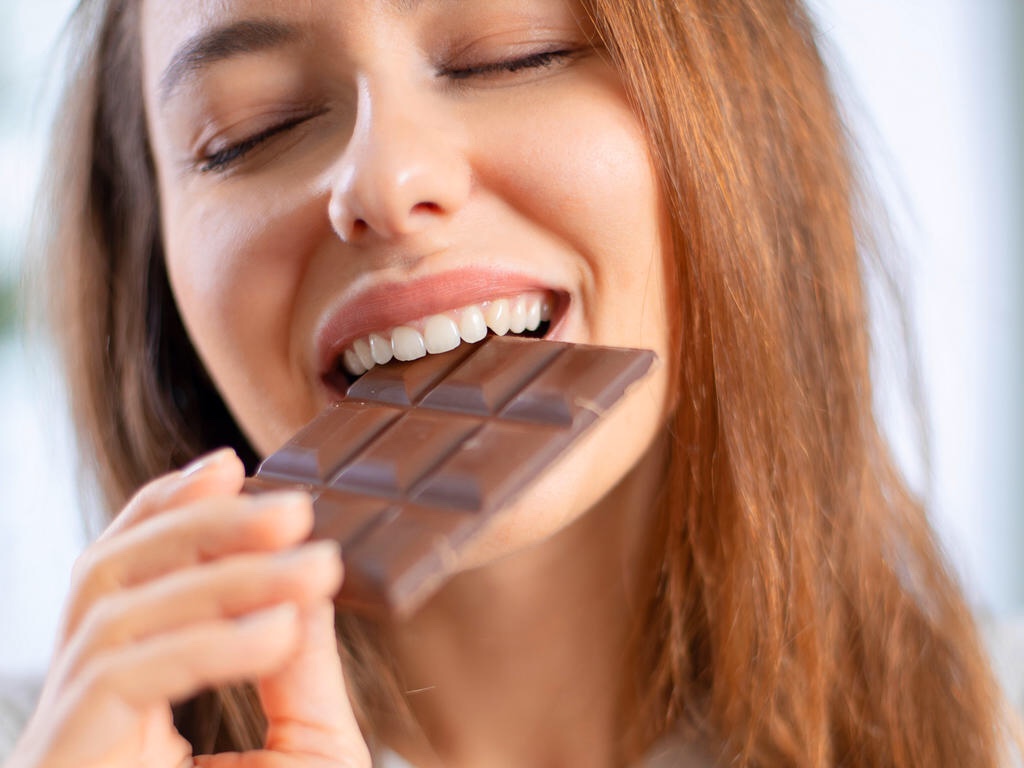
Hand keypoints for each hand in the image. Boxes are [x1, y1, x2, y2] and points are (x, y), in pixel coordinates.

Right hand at [5, 449, 370, 767]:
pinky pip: (121, 676)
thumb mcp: (307, 748)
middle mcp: (82, 710)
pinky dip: (209, 644)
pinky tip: (281, 631)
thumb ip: (302, 669)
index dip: (171, 512)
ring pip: (113, 613)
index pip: (127, 580)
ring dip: (221, 576)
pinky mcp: (59, 763)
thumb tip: (310, 583)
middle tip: (296, 509)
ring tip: (312, 564)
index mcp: (126, 703)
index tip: (232, 467)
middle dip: (204, 528)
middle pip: (110, 574)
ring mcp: (64, 736)